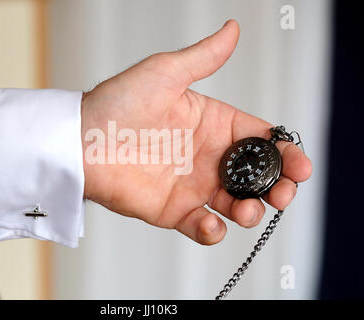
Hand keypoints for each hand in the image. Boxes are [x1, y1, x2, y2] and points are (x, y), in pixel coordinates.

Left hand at [80, 20, 311, 244]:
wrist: (80, 140)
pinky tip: (213, 223)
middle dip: (276, 186)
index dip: (283, 152)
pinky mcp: (172, 210)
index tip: (299, 164)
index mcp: (212, 123)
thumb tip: (233, 29)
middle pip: (255, 176)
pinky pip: (201, 226)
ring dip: (250, 211)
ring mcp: (191, 184)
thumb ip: (204, 58)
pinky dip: (212, 231)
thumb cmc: (117, 103)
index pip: (258, 139)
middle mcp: (206, 156)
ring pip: (235, 204)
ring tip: (246, 208)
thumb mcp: (165, 73)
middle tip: (283, 193)